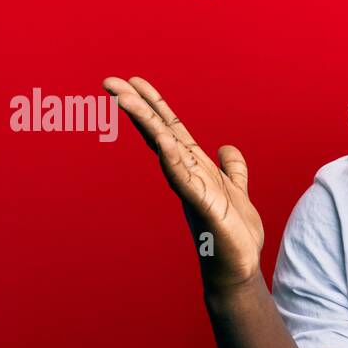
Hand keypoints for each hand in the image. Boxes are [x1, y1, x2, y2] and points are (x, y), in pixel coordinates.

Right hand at [103, 76, 264, 291]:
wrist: (238, 266)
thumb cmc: (234, 233)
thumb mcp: (236, 190)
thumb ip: (232, 169)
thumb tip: (227, 147)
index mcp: (195, 166)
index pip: (170, 129)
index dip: (153, 104)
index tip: (132, 81)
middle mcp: (188, 174)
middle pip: (159, 132)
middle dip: (137, 106)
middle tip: (110, 81)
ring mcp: (192, 189)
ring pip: (165, 149)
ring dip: (146, 124)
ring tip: (125, 99)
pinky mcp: (203, 207)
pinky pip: (185, 180)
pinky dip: (173, 161)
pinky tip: (163, 142)